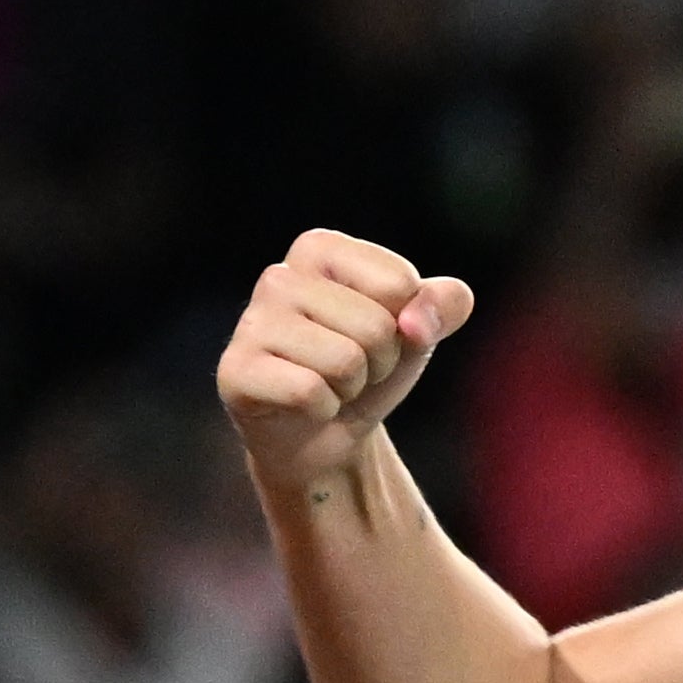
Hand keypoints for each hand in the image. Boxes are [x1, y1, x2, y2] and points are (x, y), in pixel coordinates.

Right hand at [218, 230, 474, 488]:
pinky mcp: (235, 372)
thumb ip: (447, 304)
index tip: (377, 337)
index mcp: (319, 248)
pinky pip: (310, 392)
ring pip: (345, 361)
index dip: (406, 325)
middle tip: (352, 371)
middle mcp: (278, 276)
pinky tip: (304, 406)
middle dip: (379, 362)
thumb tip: (415, 322)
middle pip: (376, 327)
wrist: (329, 434)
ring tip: (329, 385)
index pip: (400, 284)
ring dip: (351, 387)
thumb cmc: (371, 366)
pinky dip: (322, 409)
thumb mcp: (421, 329)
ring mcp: (250, 323)